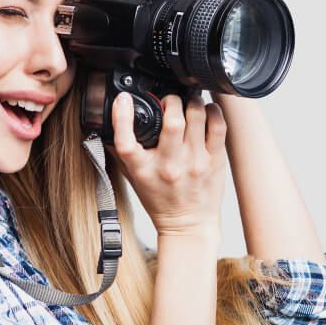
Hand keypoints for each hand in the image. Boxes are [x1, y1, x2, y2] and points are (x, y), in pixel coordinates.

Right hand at [104, 92, 227, 236]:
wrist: (188, 224)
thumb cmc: (161, 201)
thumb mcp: (133, 178)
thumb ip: (121, 152)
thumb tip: (107, 124)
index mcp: (144, 170)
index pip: (126, 141)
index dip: (121, 116)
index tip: (123, 99)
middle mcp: (170, 165)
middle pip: (172, 121)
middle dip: (171, 100)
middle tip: (169, 100)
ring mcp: (195, 162)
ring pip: (197, 117)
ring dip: (192, 101)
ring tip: (189, 101)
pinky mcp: (214, 160)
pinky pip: (218, 126)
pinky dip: (213, 111)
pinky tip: (207, 110)